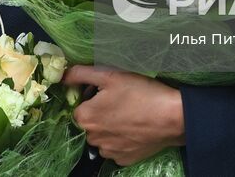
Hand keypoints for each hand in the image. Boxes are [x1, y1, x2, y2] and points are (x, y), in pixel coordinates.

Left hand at [64, 65, 183, 165]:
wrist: (172, 117)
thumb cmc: (140, 92)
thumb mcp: (109, 75)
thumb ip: (81, 74)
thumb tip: (62, 76)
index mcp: (85, 117)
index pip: (80, 106)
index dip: (92, 97)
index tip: (110, 92)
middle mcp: (92, 138)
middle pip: (90, 122)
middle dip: (101, 113)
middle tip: (122, 102)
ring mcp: (108, 152)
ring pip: (102, 137)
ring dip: (110, 128)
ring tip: (130, 115)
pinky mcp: (123, 160)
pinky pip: (116, 149)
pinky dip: (122, 140)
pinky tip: (135, 129)